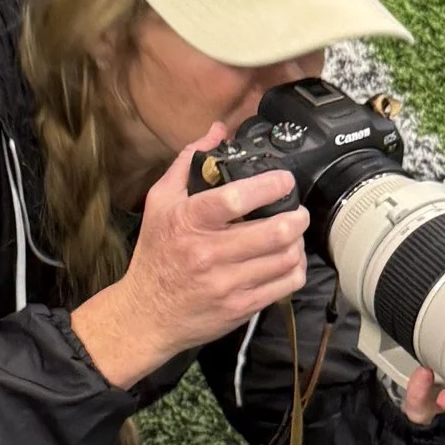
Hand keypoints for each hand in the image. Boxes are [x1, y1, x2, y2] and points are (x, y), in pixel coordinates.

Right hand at [73, 128, 307, 382]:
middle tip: (297, 210)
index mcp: (188, 222)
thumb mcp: (160, 202)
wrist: (146, 314)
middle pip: (274, 231)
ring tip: (292, 233)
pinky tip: (288, 260)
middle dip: (297, 216)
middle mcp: (208, 253)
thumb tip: (217, 130)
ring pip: (285, 258)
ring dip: (298, 242)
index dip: (271, 185)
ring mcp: (227, 284)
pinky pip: (285, 285)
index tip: (284, 180)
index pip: (237, 198)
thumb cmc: (156, 254)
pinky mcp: (240, 308)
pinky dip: (295, 269)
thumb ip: (188, 162)